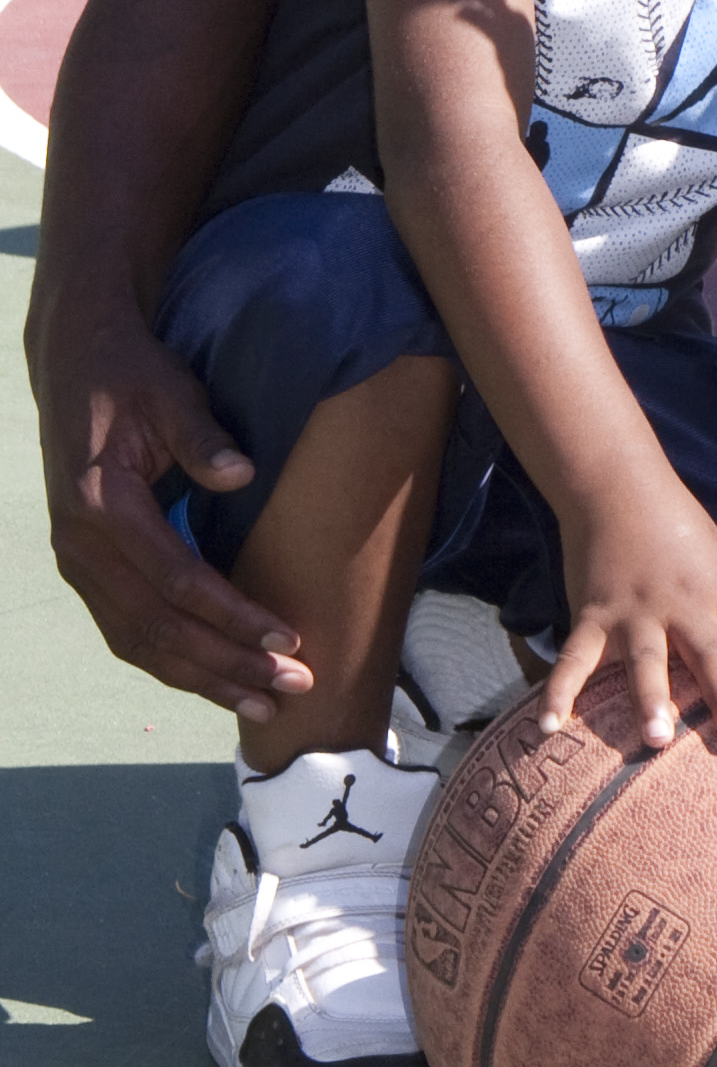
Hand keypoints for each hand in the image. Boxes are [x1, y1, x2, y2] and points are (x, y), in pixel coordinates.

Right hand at [38, 318, 312, 717]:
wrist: (73, 365)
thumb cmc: (132, 377)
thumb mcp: (170, 392)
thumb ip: (202, 437)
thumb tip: (243, 475)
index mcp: (102, 506)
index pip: (177, 580)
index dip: (233, 615)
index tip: (289, 637)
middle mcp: (81, 547)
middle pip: (158, 627)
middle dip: (227, 664)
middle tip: (293, 687)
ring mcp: (78, 563)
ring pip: (138, 642)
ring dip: (202, 677)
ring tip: (263, 701)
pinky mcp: (86, 569)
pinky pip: (128, 630)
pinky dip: (172, 662)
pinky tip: (217, 679)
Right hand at [542, 475, 716, 749]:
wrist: (619, 488)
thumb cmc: (681, 532)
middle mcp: (684, 606)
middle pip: (710, 654)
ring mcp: (636, 612)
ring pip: (646, 660)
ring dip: (650, 699)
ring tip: (656, 739)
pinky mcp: (593, 614)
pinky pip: (575, 658)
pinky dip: (560, 692)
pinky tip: (549, 728)